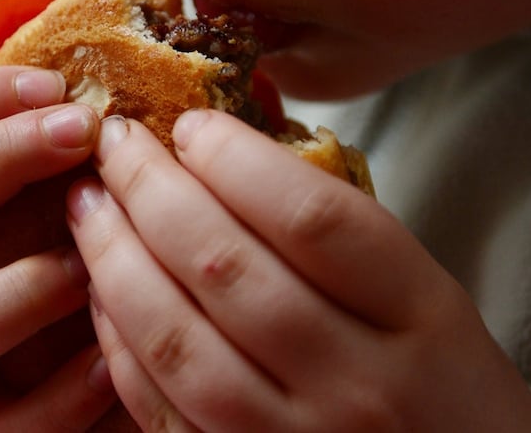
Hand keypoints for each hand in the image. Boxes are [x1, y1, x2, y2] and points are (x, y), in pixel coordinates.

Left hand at [66, 110, 530, 431]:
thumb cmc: (442, 382)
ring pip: (178, 341)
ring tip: (89, 206)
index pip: (310, 217)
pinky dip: (119, 342)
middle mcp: (358, 384)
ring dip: (115, 260)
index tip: (192, 126)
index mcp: (420, 317)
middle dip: (152, 191)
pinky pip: (160, 407)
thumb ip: (339, 232)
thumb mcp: (426, 295)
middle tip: (117, 145)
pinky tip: (102, 290)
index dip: (234, 160)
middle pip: (227, 268)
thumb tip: (225, 148)